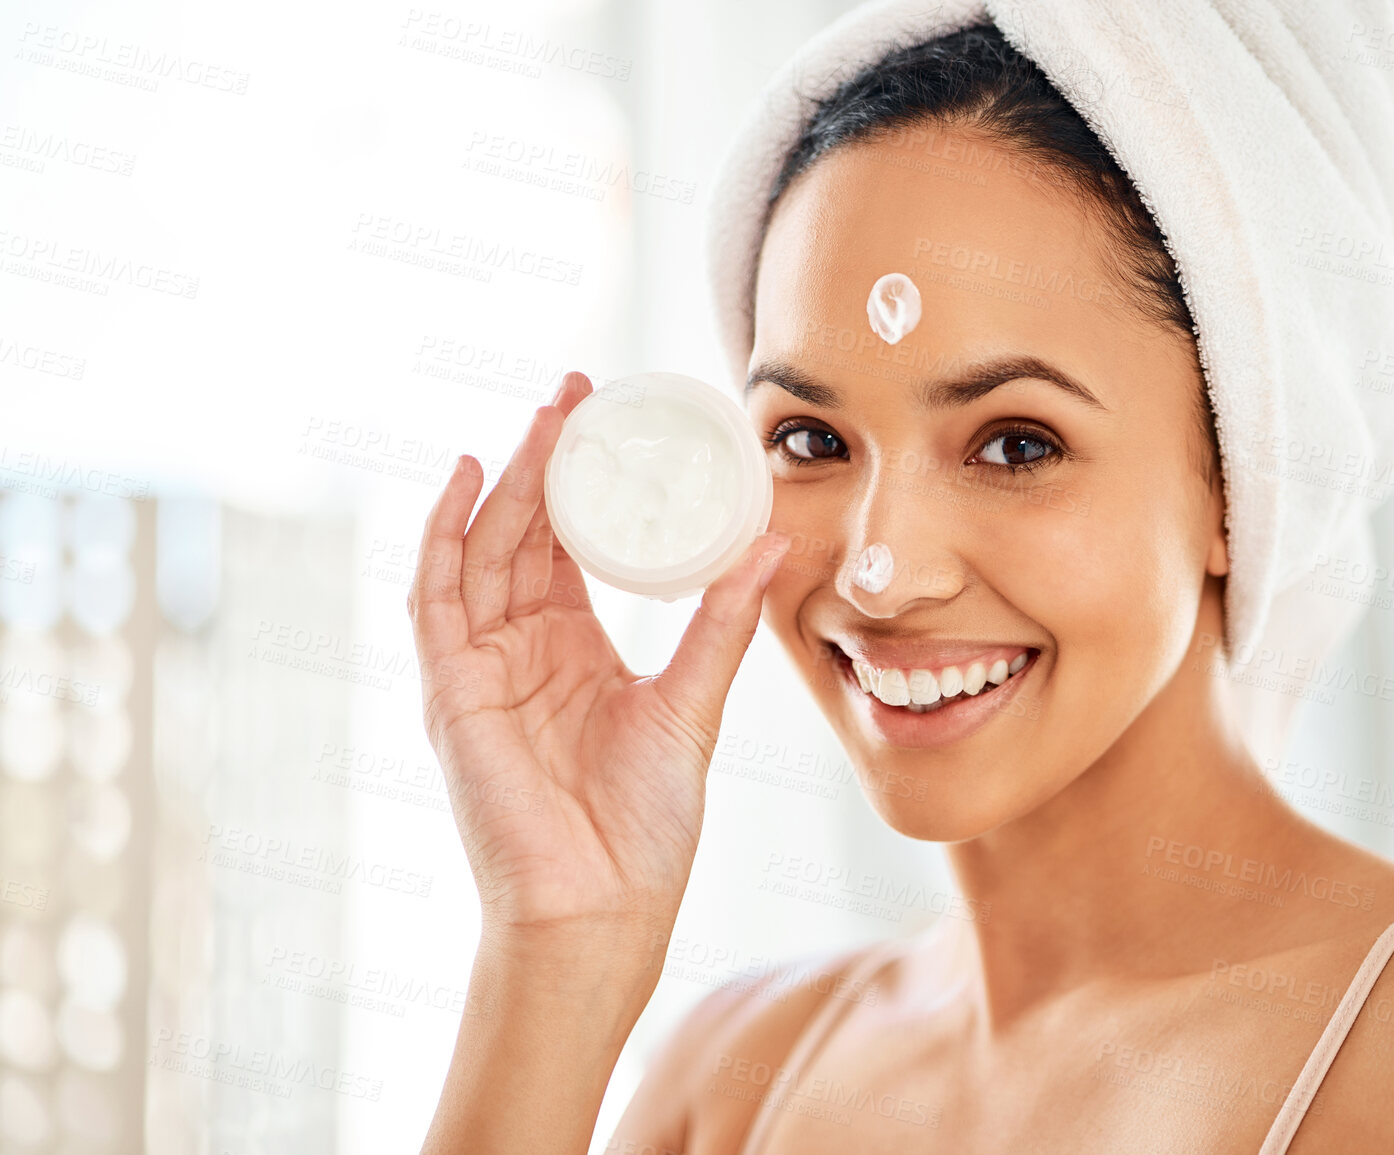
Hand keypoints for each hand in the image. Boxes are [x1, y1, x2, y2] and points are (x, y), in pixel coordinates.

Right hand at [406, 371, 790, 946]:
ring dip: (508, 482)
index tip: (609, 422)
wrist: (600, 906)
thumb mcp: (692, 703)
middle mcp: (522, 650)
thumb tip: (773, 543)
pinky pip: (434, 599)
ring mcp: (480, 668)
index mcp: (574, 651)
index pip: (568, 548)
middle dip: (546, 461)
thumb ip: (721, 622)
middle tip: (575, 391)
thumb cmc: (642, 826)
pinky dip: (443, 537)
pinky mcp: (450, 691)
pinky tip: (468, 480)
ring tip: (541, 418)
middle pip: (524, 534)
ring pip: (483, 551)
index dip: (583, 485)